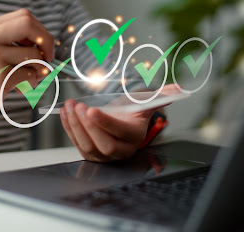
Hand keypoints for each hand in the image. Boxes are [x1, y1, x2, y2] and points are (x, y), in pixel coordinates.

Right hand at [0, 9, 53, 128]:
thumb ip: (12, 43)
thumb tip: (48, 43)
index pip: (24, 17)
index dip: (40, 31)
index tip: (42, 47)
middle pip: (30, 25)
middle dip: (46, 42)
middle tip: (47, 59)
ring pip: (35, 55)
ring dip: (39, 71)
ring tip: (26, 80)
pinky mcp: (0, 76)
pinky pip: (31, 74)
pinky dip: (31, 83)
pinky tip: (16, 89)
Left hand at [60, 84, 178, 161]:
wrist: (122, 124)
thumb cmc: (132, 113)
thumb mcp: (145, 104)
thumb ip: (160, 96)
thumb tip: (178, 89)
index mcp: (134, 137)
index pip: (118, 133)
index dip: (104, 123)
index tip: (92, 109)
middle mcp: (120, 150)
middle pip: (102, 144)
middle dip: (87, 126)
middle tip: (79, 107)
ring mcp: (103, 155)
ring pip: (87, 145)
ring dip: (75, 125)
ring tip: (70, 106)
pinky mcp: (90, 153)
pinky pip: (76, 143)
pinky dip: (68, 127)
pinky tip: (65, 112)